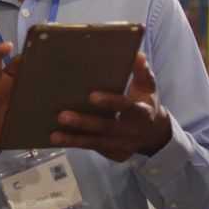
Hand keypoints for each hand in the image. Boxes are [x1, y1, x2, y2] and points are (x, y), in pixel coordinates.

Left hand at [48, 53, 171, 161]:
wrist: (153, 134)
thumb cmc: (145, 103)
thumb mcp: (147, 88)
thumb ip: (142, 72)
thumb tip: (137, 55)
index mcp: (140, 113)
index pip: (125, 107)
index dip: (109, 102)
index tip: (92, 96)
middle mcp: (130, 131)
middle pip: (105, 127)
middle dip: (84, 122)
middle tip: (63, 115)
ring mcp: (120, 145)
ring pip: (95, 142)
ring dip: (73, 139)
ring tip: (55, 135)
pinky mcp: (112, 154)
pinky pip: (90, 148)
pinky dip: (74, 143)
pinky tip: (57, 139)